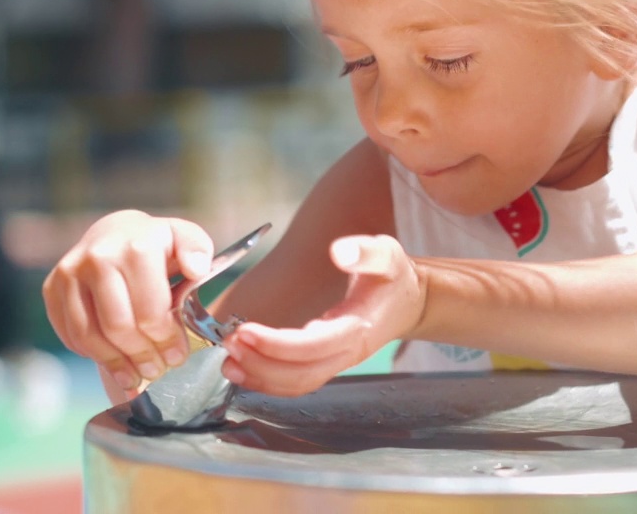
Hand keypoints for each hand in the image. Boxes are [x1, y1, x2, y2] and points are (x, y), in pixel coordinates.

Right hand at [42, 211, 213, 400]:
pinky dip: (91, 354)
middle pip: (118, 327)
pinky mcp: (51, 288)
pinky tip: (112, 361)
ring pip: (89, 337)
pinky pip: (70, 334)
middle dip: (141, 356)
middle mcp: (98, 258)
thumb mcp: (185, 238)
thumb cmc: (155, 244)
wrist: (113, 232)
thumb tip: (196, 269)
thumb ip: (197, 250)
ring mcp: (69, 273)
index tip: (177, 357)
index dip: (165, 341)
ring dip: (115, 364)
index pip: (150, 312)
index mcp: (135, 247)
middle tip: (156, 370)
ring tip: (134, 377)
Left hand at [221, 235, 424, 396]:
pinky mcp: (328, 364)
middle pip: (302, 374)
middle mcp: (347, 353)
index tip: (246, 331)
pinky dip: (268, 381)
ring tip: (227, 362)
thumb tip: (339, 251)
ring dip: (260, 377)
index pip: (314, 346)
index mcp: (358, 328)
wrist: (409, 302)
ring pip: (297, 384)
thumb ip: (365, 252)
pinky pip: (297, 382)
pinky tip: (243, 369)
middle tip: (228, 344)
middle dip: (261, 364)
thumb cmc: (394, 277)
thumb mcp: (387, 254)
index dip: (278, 345)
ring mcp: (338, 363)